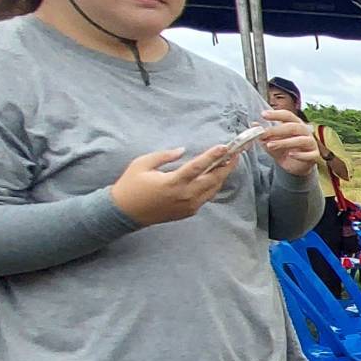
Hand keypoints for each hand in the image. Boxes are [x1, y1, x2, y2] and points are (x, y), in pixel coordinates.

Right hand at [110, 146, 238, 225]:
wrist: (124, 213)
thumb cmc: (131, 186)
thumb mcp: (142, 164)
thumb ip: (163, 156)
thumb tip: (182, 150)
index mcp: (172, 183)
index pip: (198, 167)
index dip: (213, 156)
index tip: (224, 147)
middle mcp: (184, 196)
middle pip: (212, 179)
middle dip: (226, 166)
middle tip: (235, 154)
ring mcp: (188, 206)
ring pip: (212, 189)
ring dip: (221, 176)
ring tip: (228, 163)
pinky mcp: (188, 212)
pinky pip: (206, 197)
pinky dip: (212, 186)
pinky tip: (215, 177)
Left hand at [257, 109, 319, 175]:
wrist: (295, 166)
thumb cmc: (285, 151)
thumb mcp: (272, 142)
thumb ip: (264, 135)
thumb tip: (254, 125)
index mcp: (295, 124)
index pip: (287, 115)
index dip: (276, 114)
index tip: (263, 115)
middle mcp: (305, 131)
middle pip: (293, 127)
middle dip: (277, 130)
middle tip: (264, 134)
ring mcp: (311, 143)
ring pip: (301, 140)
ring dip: (285, 142)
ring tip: (271, 146)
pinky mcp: (314, 155)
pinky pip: (309, 154)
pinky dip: (300, 154)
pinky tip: (291, 154)